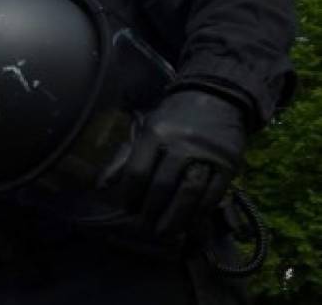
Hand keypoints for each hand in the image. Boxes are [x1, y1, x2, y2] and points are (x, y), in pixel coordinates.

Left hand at [119, 90, 246, 235]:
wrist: (216, 98)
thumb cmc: (173, 117)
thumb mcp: (145, 129)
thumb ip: (125, 158)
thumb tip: (102, 186)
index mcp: (155, 133)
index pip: (138, 171)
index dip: (131, 194)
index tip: (128, 209)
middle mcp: (181, 143)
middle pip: (162, 185)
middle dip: (152, 210)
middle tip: (146, 227)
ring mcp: (207, 154)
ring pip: (189, 192)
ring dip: (176, 217)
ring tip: (166, 232)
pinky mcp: (229, 164)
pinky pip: (213, 194)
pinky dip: (200, 211)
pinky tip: (190, 221)